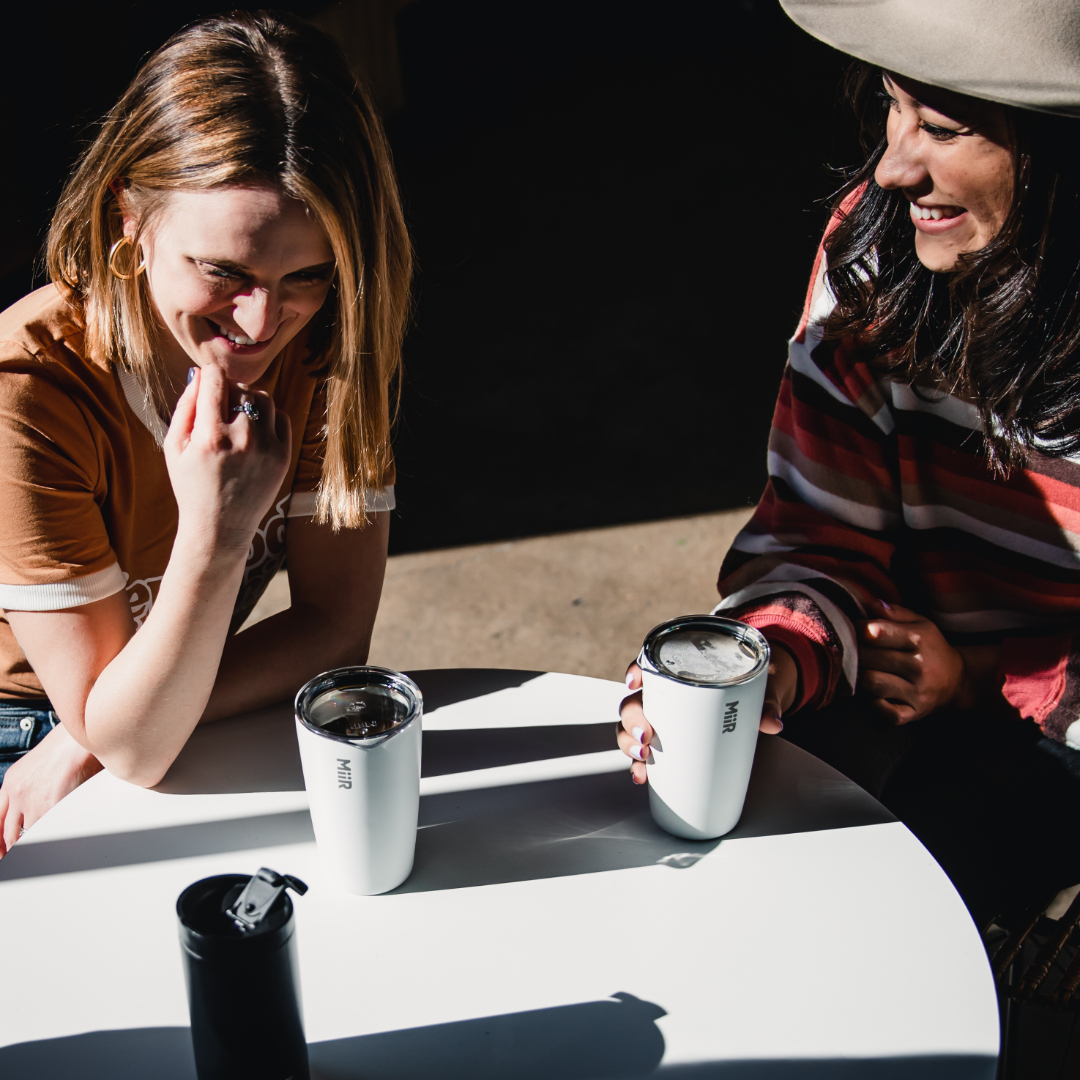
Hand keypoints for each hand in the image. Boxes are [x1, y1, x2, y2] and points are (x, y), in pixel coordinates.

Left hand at [0, 724, 101, 856]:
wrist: (85, 734)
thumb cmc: (73, 745)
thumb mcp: (43, 764)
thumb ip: (34, 785)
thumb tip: (40, 803)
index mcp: (13, 779)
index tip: (3, 850)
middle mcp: (16, 790)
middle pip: (6, 830)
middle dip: (8, 848)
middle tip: (13, 860)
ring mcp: (30, 799)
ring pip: (23, 835)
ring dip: (29, 846)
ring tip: (36, 859)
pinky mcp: (48, 805)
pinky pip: (43, 833)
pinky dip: (47, 842)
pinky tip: (52, 848)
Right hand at [164, 366, 291, 555]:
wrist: (221, 526)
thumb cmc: (192, 485)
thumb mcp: (174, 447)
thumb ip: (185, 406)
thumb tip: (200, 373)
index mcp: (211, 437)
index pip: (215, 380)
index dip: (209, 374)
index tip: (207, 379)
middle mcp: (243, 440)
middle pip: (240, 388)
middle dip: (227, 391)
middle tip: (218, 407)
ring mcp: (268, 448)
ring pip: (263, 399)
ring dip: (248, 401)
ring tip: (235, 418)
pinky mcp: (284, 456)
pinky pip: (281, 417)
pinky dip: (267, 417)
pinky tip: (252, 431)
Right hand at [617, 644, 794, 784]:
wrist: (759, 703)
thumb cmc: (753, 687)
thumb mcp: (760, 689)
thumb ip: (766, 703)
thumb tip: (772, 723)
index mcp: (680, 673)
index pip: (649, 665)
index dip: (635, 670)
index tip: (636, 680)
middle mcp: (665, 697)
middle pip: (634, 702)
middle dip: (633, 719)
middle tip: (647, 735)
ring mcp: (664, 721)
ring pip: (631, 728)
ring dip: (629, 743)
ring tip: (643, 757)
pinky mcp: (669, 744)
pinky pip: (644, 752)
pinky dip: (639, 766)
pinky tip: (642, 776)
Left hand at [857, 600, 962, 723]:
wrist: (957, 681)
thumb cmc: (929, 647)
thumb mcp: (919, 623)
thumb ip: (894, 612)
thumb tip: (871, 604)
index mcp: (917, 639)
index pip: (876, 632)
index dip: (859, 629)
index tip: (857, 630)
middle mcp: (918, 666)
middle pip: (868, 657)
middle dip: (856, 653)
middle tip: (856, 651)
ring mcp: (916, 692)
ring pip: (872, 682)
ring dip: (862, 677)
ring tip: (866, 671)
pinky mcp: (912, 713)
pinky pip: (883, 711)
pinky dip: (873, 703)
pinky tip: (875, 693)